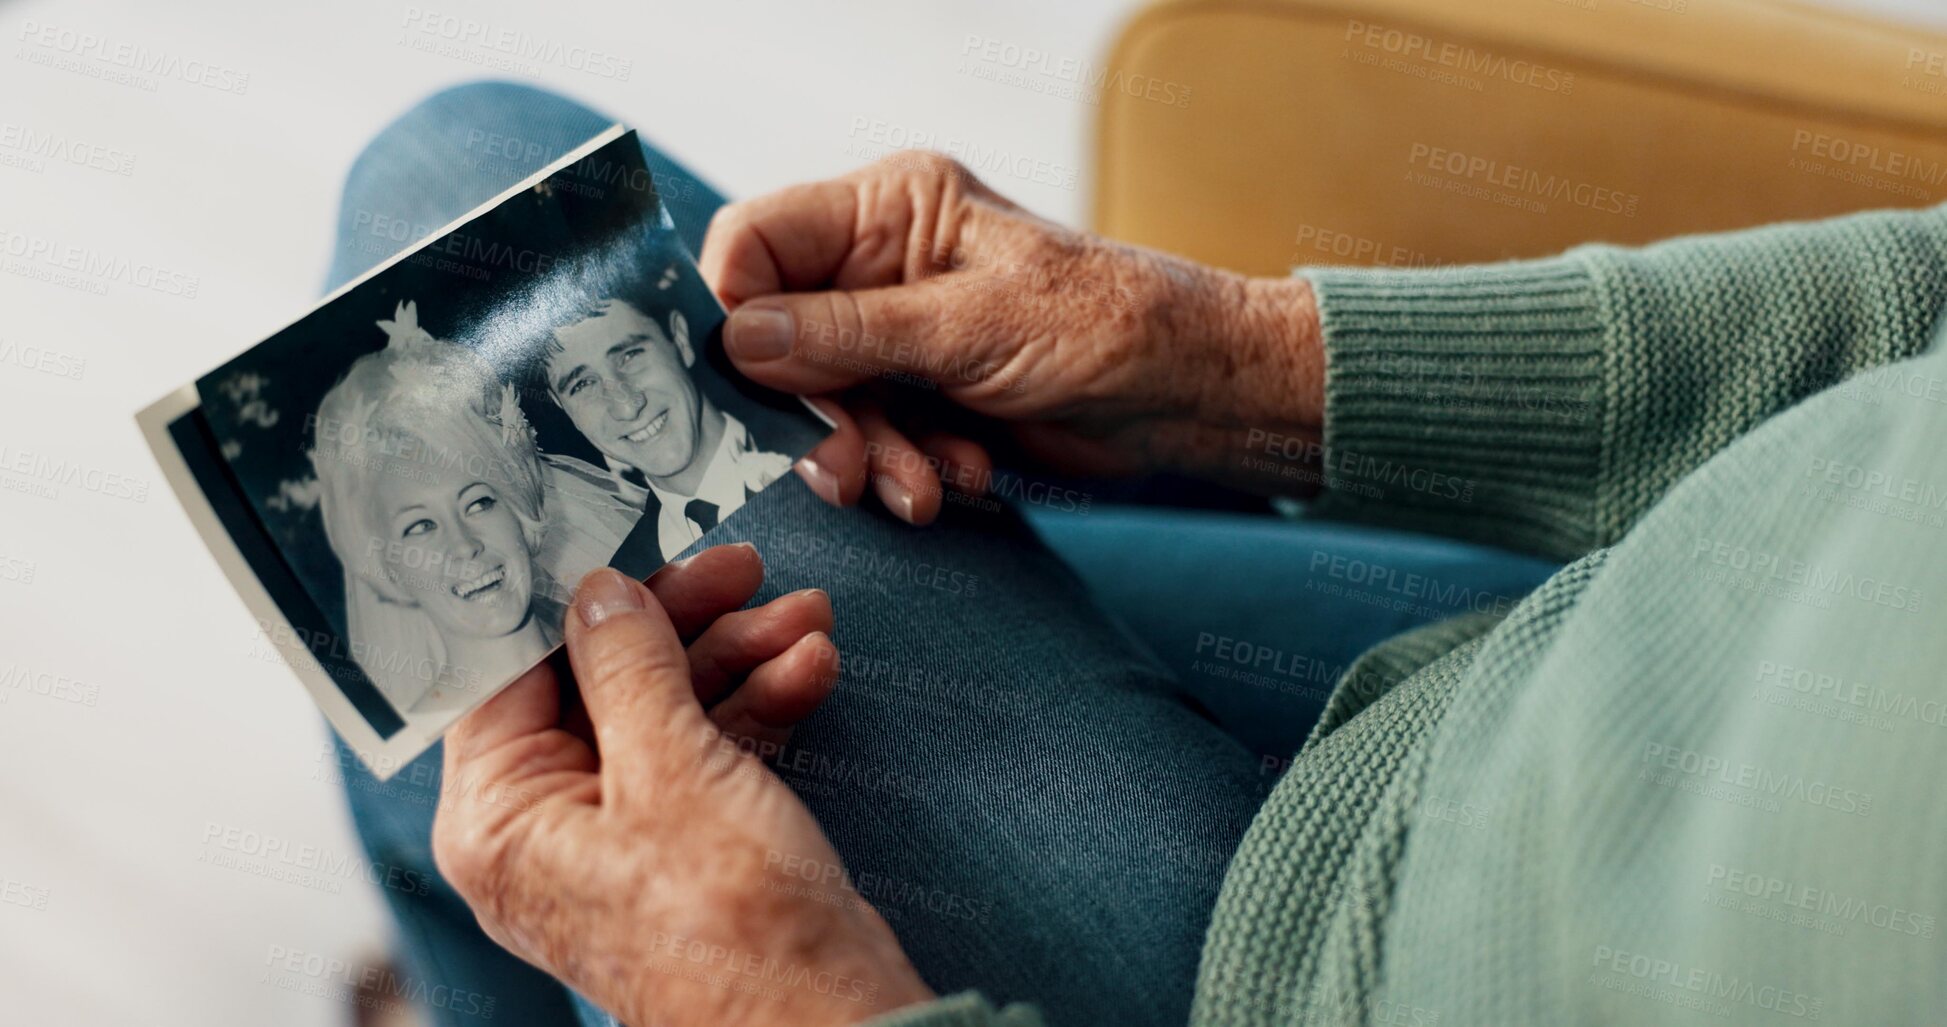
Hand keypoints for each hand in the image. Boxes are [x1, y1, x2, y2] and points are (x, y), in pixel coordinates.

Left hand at [432, 548, 933, 1026]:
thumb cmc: (732, 932)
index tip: (628, 547)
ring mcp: (620, 838)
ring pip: (664, 711)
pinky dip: (756, 708)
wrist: (825, 1021)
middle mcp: (545, 829)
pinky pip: (706, 752)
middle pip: (597, 683)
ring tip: (804, 617)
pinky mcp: (686, 847)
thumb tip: (599, 593)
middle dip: (683, 624)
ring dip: (737, 658)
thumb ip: (628, 665)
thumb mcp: (672, 767)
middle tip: (740, 569)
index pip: (510, 674)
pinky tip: (808, 671)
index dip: (573, 604)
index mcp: (498, 818)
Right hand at [700, 151, 1324, 524]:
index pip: (756, 242)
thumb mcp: (973, 326)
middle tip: (844, 468)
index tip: (748, 384)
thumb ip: (849, 333)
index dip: (734, 312)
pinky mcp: (922, 396)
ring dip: (868, 456)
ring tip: (924, 487)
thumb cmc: (1109, 326)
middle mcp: (881, 266)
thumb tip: (738, 341)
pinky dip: (905, 469)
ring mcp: (900, 334)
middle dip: (814, 412)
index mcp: (891, 208)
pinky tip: (960, 476)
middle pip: (778, 337)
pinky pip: (870, 439)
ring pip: (821, 402)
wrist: (1189, 396)